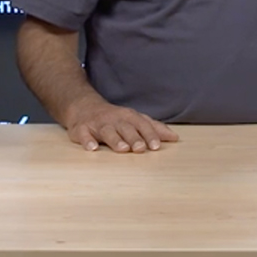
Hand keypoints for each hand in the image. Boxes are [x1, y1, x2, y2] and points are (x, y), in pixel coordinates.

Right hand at [64, 101, 178, 152]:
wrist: (83, 107)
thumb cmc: (114, 118)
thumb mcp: (135, 119)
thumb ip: (154, 128)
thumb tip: (175, 138)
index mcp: (128, 117)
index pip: (142, 125)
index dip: (149, 135)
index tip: (157, 146)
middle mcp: (114, 119)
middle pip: (125, 128)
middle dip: (134, 138)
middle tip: (141, 148)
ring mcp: (97, 124)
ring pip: (107, 131)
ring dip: (115, 140)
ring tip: (122, 149)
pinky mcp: (81, 129)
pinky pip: (83, 134)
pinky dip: (87, 141)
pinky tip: (92, 148)